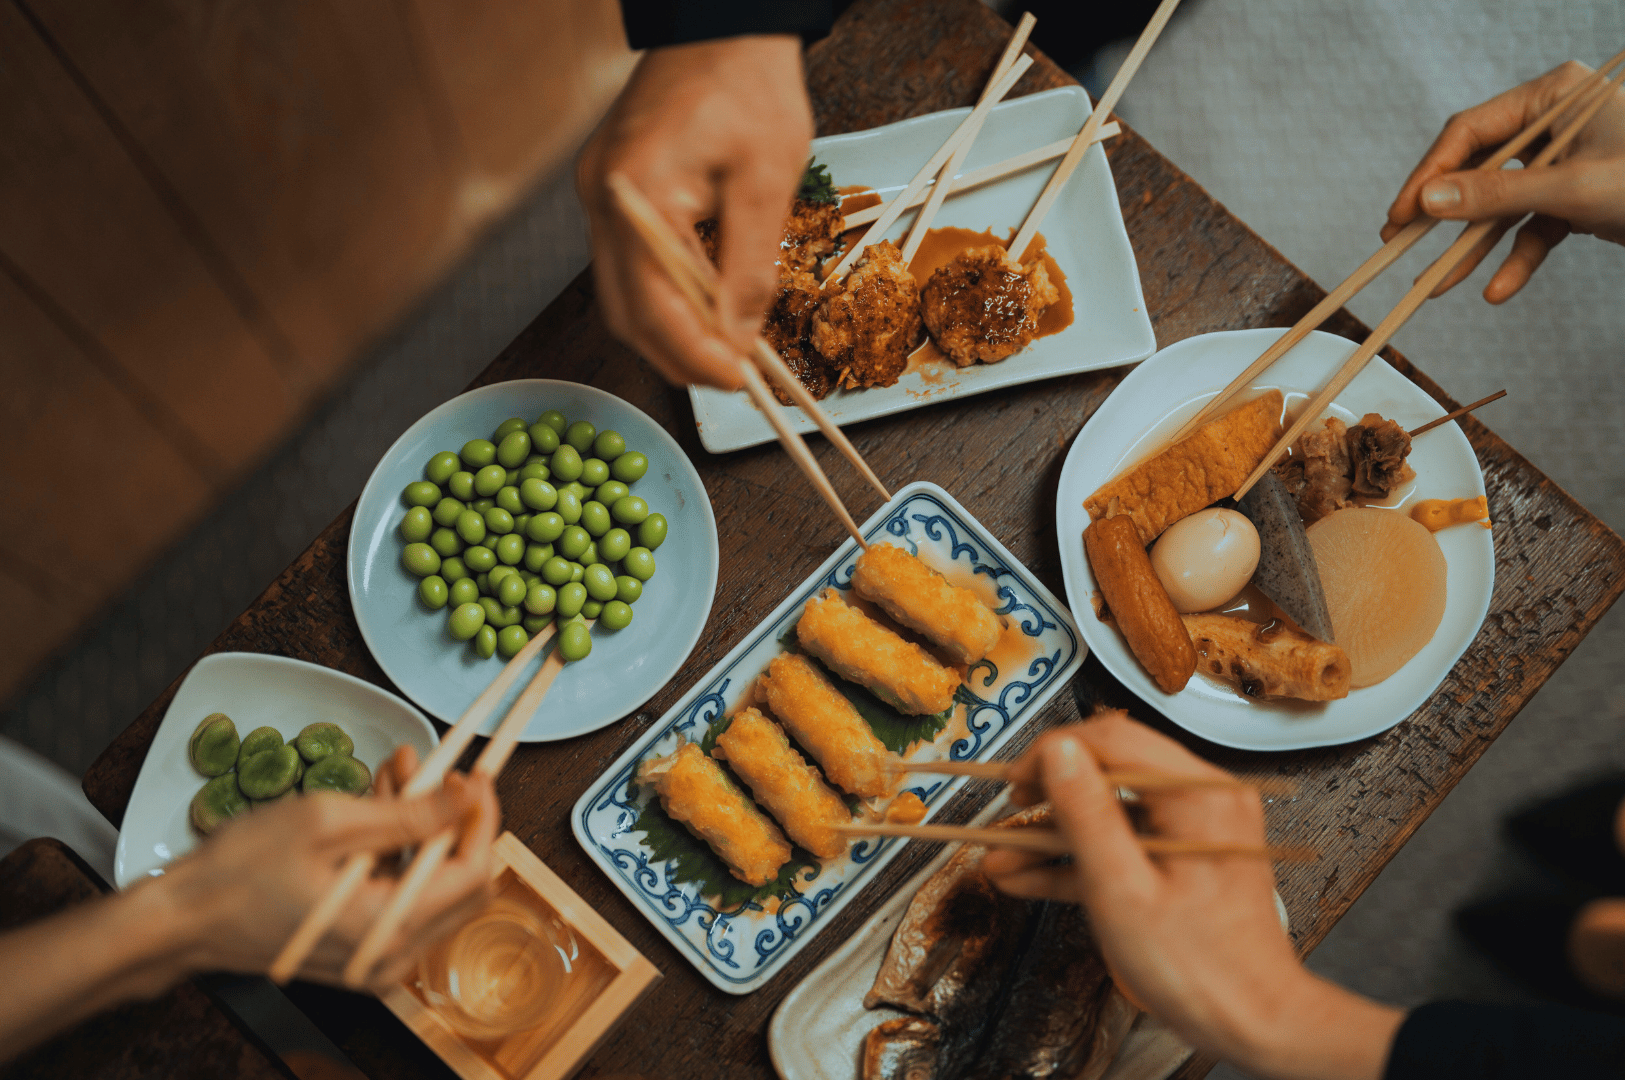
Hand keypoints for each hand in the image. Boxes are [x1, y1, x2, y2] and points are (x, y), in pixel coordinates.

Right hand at [151, 746, 498, 991]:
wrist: (183, 920)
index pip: (472, 871)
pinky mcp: (361, 947)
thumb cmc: (239, 873)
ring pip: (433, 882)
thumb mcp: (327, 823)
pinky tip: (380, 805)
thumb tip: (465, 797)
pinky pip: (402, 894)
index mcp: (386, 929)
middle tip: (431, 769)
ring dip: (425, 825)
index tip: (474, 775)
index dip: (480, 818)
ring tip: (397, 773)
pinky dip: (401, 848)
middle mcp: (390, 955)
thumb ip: (407, 813)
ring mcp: (376, 956)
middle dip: (453, 818)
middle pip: (462, 881)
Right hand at [577, 35, 813, 389]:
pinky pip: (631, 265)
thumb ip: (751, 267)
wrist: (722, 25)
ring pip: (624, 295)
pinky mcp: (614, 194)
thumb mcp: (768, 180)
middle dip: (679, 355)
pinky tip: (708, 308)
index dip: (694, 354)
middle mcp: (603, 200)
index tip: (739, 382)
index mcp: (636, 193)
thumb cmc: (749, 86)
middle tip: (736, 378)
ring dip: (673, 331)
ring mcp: (602, 197)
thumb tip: (740, 337)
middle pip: (626, 311)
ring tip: (728, 351)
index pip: (652, 305)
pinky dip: (668, 297)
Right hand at [982, 712, 1402, 1079]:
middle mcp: (1205, 799)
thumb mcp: (1123, 890)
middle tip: (1009, 813)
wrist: (1255, 1024)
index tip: (1014, 783)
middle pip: (1110, 769)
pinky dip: (1084, 858)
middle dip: (1050, 794)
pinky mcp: (1186, 858)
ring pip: (1111, 810)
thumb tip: (1057, 752)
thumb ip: (1087, 814)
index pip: (1111, 740)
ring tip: (1003, 855)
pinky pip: (1126, 842)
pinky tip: (1031, 875)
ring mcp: (1197, 829)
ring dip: (1057, 833)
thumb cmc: (1200, 970)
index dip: (1052, 755)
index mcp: (1199, 795)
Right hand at [1382, 60, 1624, 302]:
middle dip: (1446, 216)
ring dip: (1473, 248)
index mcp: (1553, 95)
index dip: (1429, 174)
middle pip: (1479, 170)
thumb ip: (1496, 193)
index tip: (1400, 215)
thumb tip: (1427, 202)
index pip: (1470, 132)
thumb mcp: (1571, 188)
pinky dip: (1517, 260)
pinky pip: (1533, 230)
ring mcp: (1563, 163)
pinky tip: (1499, 290)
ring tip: (1438, 283)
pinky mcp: (1575, 199)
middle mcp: (1553, 124)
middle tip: (1399, 243)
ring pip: (1502, 206)